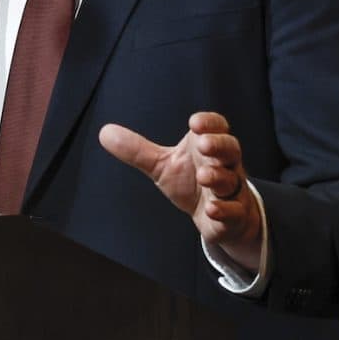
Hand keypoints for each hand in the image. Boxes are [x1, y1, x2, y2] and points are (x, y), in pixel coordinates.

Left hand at [99, 111, 262, 272]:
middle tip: (204, 145)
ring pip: (231, 180)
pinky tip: (212, 209)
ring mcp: (230, 190)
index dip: (209, 123)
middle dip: (219, 146)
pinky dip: (224, 209)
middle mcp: (224, 165)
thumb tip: (105, 132)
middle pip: (230, 149)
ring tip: (203, 176)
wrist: (218, 216)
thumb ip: (137, 151)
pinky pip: (234, 211)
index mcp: (208, 147)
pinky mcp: (232, 216)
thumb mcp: (162, 165)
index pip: (216, 127)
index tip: (194, 123)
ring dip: (219, 177)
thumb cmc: (191, 182)